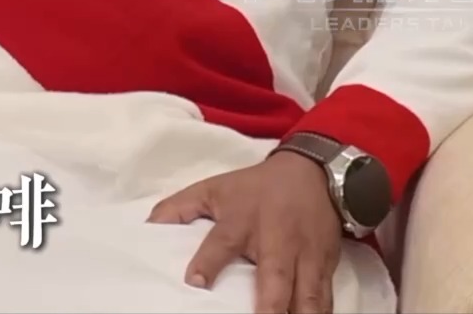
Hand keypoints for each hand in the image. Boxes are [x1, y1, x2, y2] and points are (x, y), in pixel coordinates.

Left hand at [147, 152, 343, 313]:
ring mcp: (305, 255)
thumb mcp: (213, 189)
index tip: (194, 282)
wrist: (314, 173)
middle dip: (271, 306)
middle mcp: (276, 240)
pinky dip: (321, 313)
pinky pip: (325, 297)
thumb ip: (179, 208)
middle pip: (275, 277)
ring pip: (307, 293)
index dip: (207, 262)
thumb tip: (147, 226)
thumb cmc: (256, 188)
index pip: (222, 242)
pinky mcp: (325, 265)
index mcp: (242, 222)